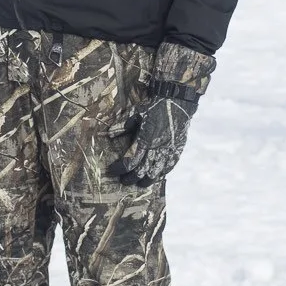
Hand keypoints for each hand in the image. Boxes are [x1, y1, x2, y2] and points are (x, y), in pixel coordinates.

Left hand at [118, 41, 215, 182]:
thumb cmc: (155, 106)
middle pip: (142, 170)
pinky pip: (169, 166)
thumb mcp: (136, 112)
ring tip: (139, 183)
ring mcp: (169, 150)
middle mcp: (157, 148)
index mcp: (145, 139)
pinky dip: (161, 173)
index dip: (120, 168)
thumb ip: (122, 125)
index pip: (131, 161)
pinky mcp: (177, 149)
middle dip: (131, 178)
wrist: (177, 101)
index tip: (113, 170)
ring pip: (157, 172)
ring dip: (146, 180)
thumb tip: (108, 134)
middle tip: (124, 181)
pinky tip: (156, 176)